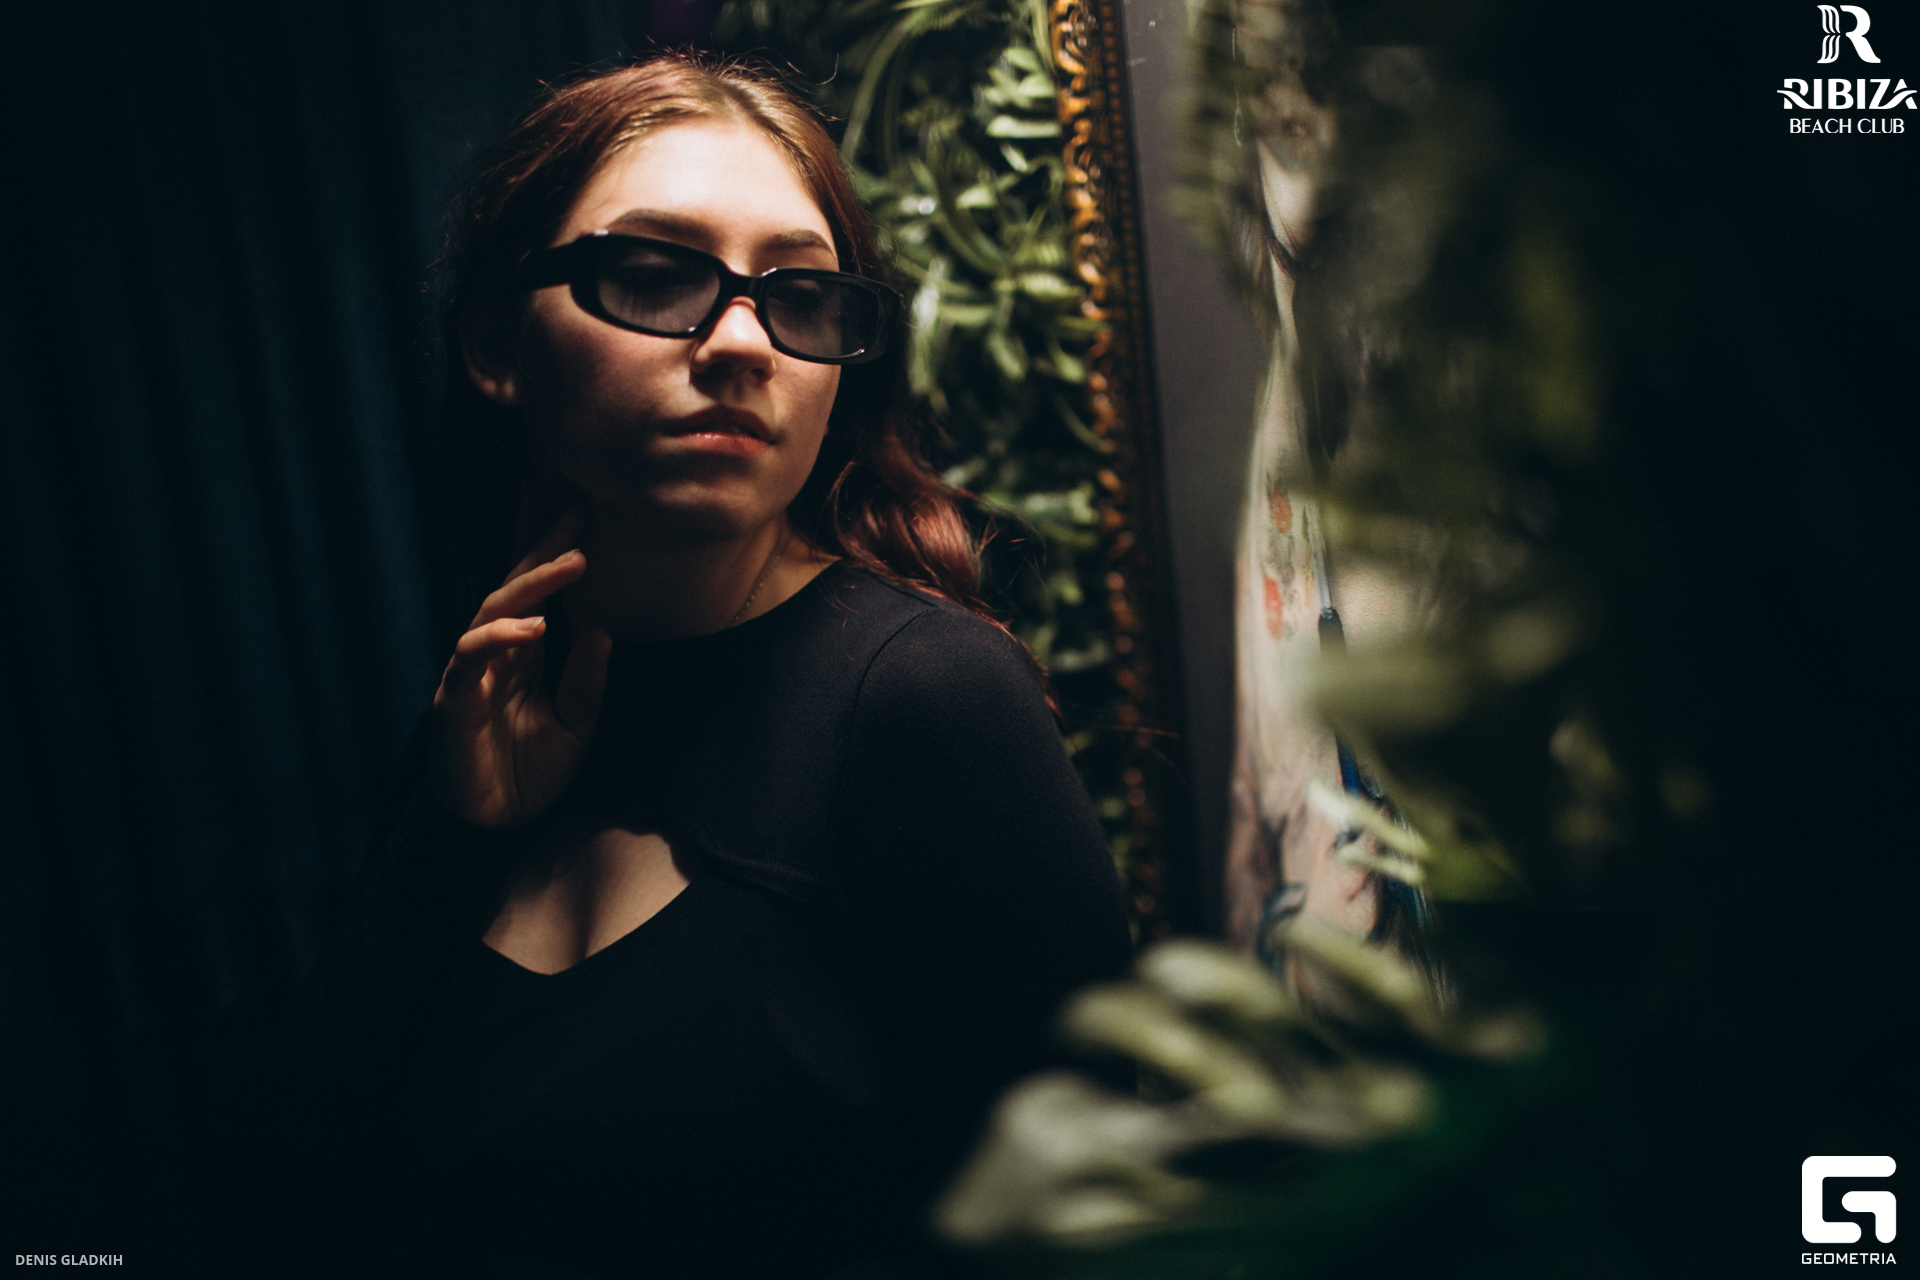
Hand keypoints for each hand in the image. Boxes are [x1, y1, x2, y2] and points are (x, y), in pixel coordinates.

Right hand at [425, 510, 612, 827]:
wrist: (492, 826)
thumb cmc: (529, 775)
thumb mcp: (576, 729)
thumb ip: (586, 684)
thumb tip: (603, 634)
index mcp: (524, 656)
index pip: (536, 593)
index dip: (549, 549)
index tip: (578, 508)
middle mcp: (496, 655)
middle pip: (514, 587)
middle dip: (542, 545)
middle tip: (576, 507)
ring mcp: (472, 673)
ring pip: (492, 612)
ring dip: (531, 584)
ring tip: (572, 561)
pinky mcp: (455, 700)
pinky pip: (470, 659)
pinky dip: (498, 638)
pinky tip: (532, 626)